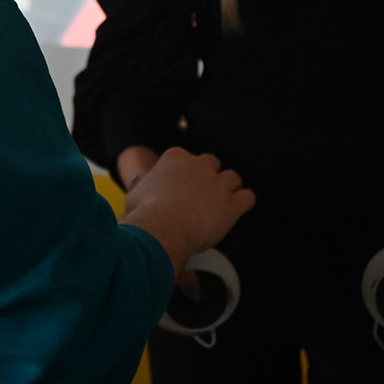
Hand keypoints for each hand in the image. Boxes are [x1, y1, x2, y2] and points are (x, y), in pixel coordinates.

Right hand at [118, 147, 254, 279]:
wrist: (163, 226)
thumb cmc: (146, 212)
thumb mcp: (136, 194)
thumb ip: (146, 190)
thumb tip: (140, 198)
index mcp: (175, 157)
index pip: (185, 158)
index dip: (184, 174)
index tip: (180, 187)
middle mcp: (199, 165)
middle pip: (211, 163)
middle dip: (208, 177)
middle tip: (200, 195)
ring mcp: (218, 183)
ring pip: (233, 178)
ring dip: (229, 188)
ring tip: (221, 202)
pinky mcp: (232, 204)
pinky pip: (248, 197)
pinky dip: (244, 202)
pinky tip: (238, 208)